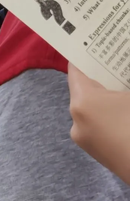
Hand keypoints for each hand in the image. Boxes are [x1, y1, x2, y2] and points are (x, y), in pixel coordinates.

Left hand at [68, 64, 129, 183]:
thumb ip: (125, 79)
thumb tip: (121, 81)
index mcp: (84, 102)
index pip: (76, 70)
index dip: (85, 57)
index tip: (92, 46)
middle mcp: (76, 120)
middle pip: (84, 90)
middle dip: (101, 78)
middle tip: (114, 67)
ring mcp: (85, 140)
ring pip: (92, 109)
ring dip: (106, 99)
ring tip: (121, 88)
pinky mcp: (97, 154)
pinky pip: (98, 125)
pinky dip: (109, 116)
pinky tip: (124, 112)